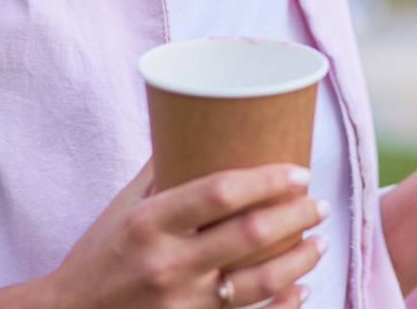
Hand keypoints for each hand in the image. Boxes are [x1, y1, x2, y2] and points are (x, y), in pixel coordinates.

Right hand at [40, 156, 327, 307]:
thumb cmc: (98, 257)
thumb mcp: (122, 208)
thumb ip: (161, 172)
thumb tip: (197, 126)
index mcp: (148, 223)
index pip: (220, 192)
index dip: (267, 180)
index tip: (299, 172)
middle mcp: (167, 263)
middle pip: (249, 235)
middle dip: (296, 216)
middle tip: (319, 203)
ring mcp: (181, 304)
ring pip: (260, 282)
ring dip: (299, 260)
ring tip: (318, 242)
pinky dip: (283, 304)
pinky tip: (301, 288)